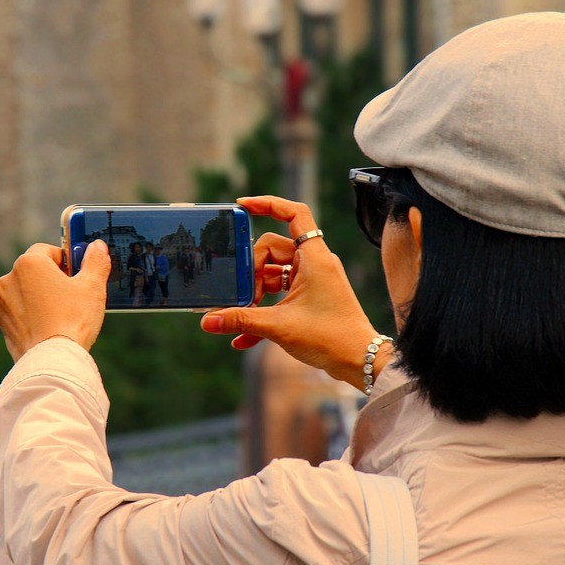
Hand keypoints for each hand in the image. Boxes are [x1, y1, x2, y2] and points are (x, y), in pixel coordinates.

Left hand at [0, 241, 110, 361]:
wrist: (53, 360)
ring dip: (41, 297)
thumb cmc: (73, 320)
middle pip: (35, 271)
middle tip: (74, 295)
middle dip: (53, 279)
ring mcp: (2, 304)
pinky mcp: (3, 325)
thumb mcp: (92, 287)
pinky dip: (33, 316)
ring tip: (63, 315)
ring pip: (26, 293)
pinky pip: (20, 313)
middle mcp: (8, 279)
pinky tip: (50, 328)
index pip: (49, 250)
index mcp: (29, 264)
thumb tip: (97, 247)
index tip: (79, 274)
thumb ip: (95, 262)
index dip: (67, 261)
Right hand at [200, 196, 391, 389]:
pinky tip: (242, 338)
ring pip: (273, 273)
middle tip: (243, 297)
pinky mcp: (310, 298)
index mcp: (313, 258)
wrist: (357, 361)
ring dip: (255, 293)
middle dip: (252, 271)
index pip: (294, 213)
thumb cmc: (329, 337)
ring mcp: (313, 280)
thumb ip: (241, 320)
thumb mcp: (279, 326)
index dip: (268, 203)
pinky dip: (264, 311)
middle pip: (272, 249)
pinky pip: (280, 295)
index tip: (242, 206)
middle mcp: (314, 263)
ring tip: (242, 317)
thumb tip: (207, 321)